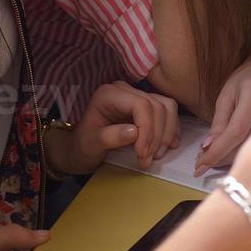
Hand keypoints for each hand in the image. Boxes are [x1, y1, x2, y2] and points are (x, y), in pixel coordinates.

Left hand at [50, 80, 180, 174]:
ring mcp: (137, 97)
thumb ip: (109, 137)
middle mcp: (125, 91)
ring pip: (166, 107)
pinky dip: (170, 129)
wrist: (79, 150)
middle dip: (156, 136)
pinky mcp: (146, 107)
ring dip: (166, 133)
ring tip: (156, 155)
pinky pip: (167, 112)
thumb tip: (134, 132)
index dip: (148, 129)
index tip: (143, 154)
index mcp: (109, 94)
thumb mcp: (89, 146)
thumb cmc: (81, 148)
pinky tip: (167, 145)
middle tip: (147, 160)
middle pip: (156, 106)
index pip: (141, 104)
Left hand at [196, 42, 250, 174]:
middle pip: (249, 143)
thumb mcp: (227, 94)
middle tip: (203, 163)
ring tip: (216, 158)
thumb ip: (219, 122)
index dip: (218, 150)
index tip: (200, 165)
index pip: (237, 130)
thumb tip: (208, 149)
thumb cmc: (247, 79)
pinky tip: (235, 154)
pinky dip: (247, 154)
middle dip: (223, 157)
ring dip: (234, 158)